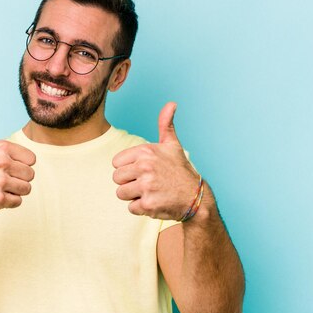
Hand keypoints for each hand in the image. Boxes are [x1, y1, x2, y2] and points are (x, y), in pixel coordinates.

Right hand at [0, 97, 35, 218]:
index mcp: (2, 147)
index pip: (32, 159)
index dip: (20, 165)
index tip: (3, 166)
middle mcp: (1, 162)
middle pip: (31, 175)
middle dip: (18, 179)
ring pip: (27, 189)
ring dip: (14, 191)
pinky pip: (18, 201)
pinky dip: (9, 202)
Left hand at [112, 102, 198, 219]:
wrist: (196, 197)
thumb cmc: (180, 170)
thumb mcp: (172, 145)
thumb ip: (166, 125)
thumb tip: (171, 103)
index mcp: (146, 152)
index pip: (116, 163)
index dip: (128, 169)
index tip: (144, 171)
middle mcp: (145, 167)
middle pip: (116, 178)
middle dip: (129, 183)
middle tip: (148, 183)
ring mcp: (146, 186)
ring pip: (121, 193)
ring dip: (133, 196)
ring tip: (151, 192)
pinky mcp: (148, 204)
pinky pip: (130, 208)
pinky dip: (141, 208)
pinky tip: (155, 202)